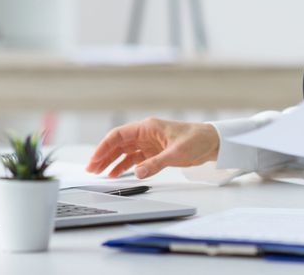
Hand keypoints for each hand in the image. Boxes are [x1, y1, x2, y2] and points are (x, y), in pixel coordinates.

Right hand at [86, 117, 220, 178]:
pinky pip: (135, 159)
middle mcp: (145, 134)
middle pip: (118, 144)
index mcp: (147, 127)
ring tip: (100, 174)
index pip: (119, 135)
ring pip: (125, 152)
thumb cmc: (196, 139)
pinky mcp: (155, 152)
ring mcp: (149, 143)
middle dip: (104, 156)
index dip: (104, 147)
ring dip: (112, 162)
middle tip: (91, 169)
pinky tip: (116, 174)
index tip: (94, 159)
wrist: (212, 142)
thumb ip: (156, 164)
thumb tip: (137, 173)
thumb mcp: (176, 153)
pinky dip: (124, 166)